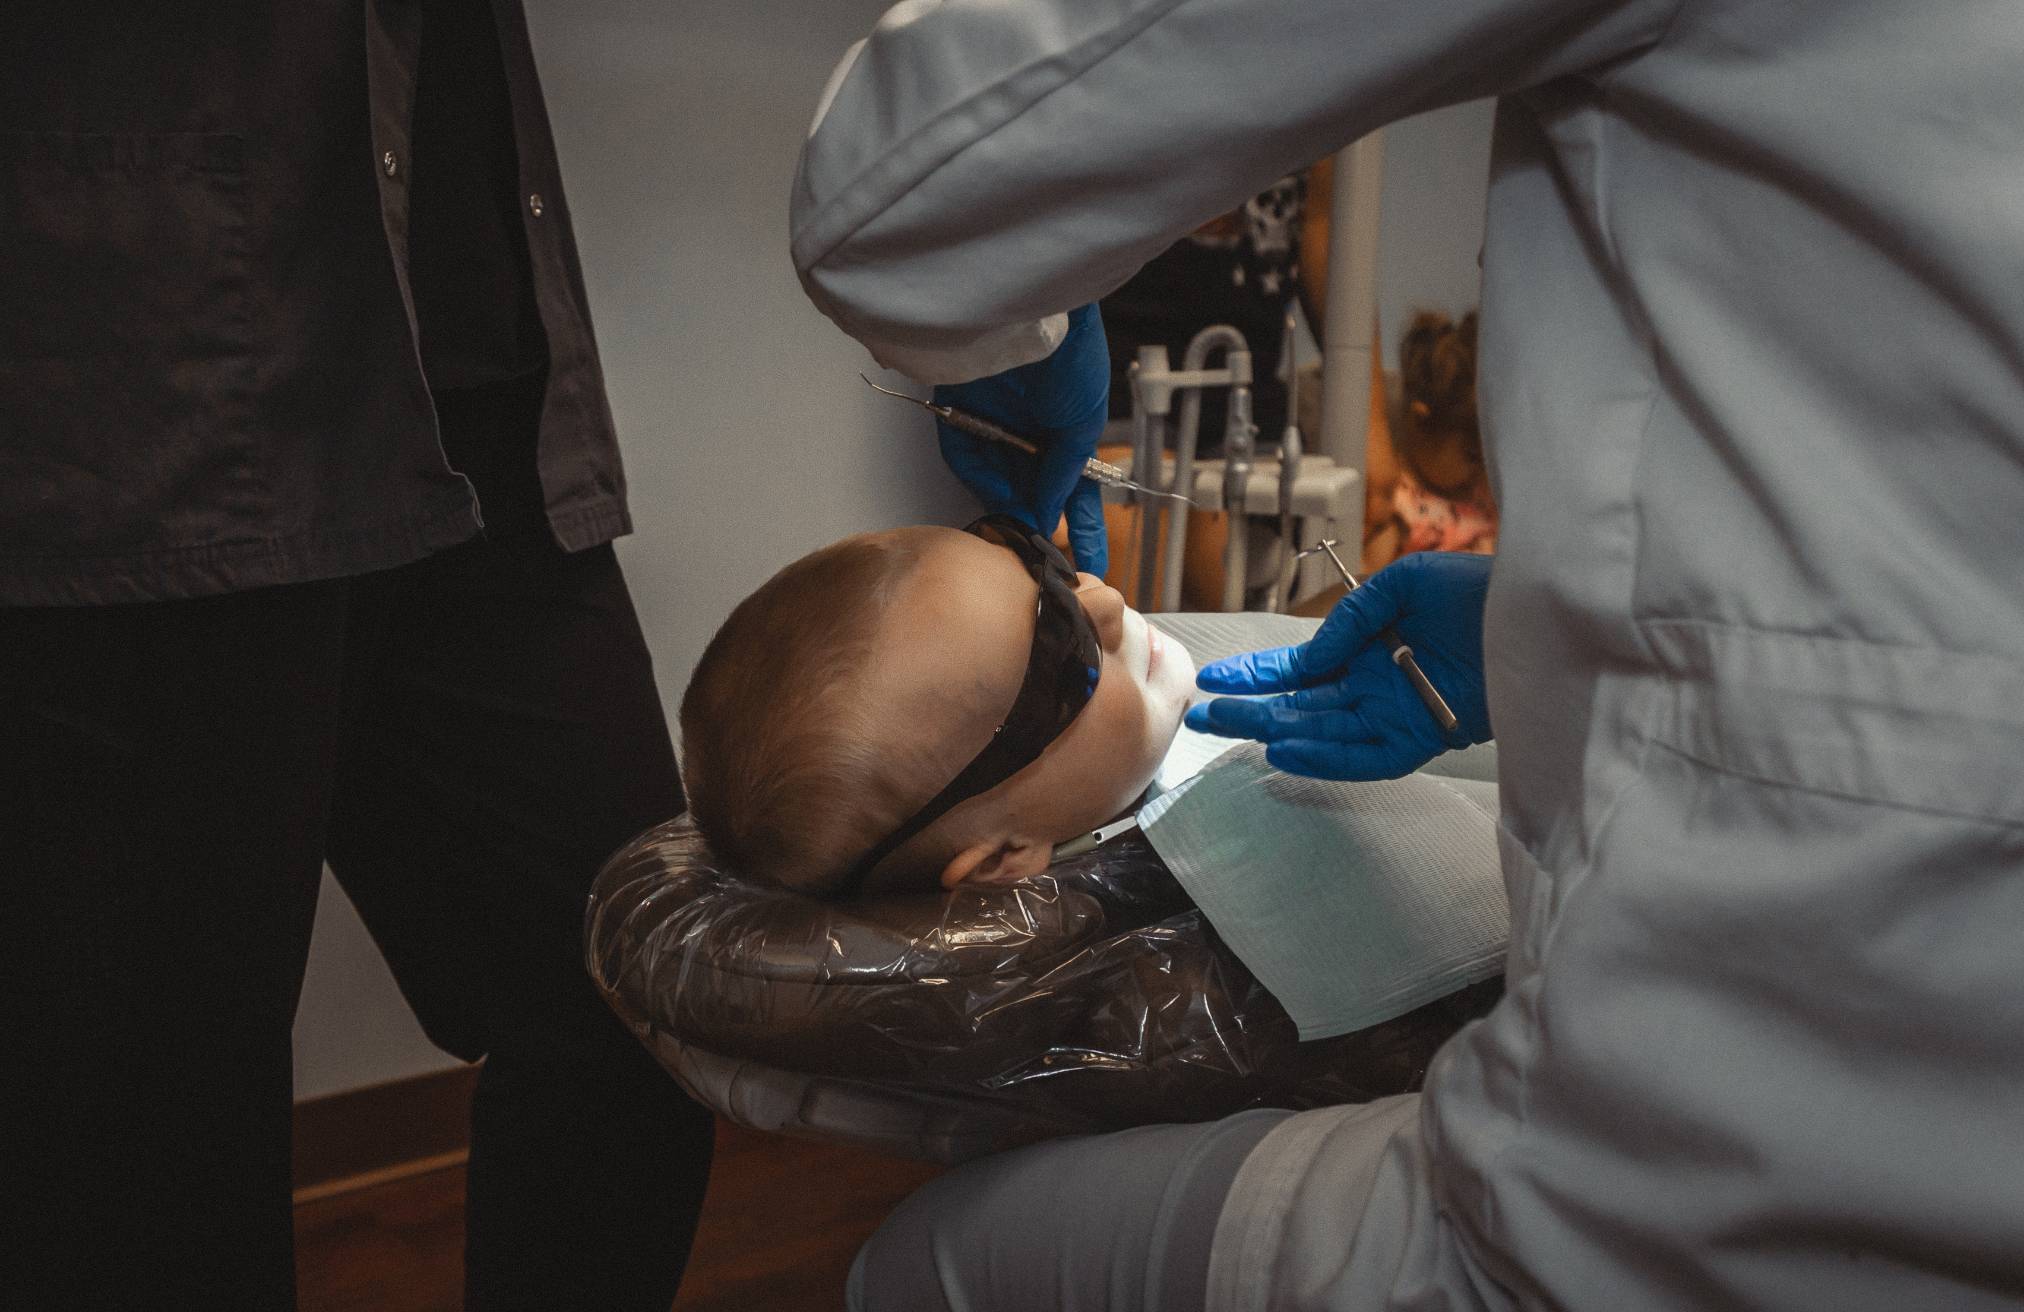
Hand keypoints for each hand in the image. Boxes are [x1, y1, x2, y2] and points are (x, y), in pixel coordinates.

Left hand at [935, 303, 1110, 575]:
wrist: (1032, 314)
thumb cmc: (1070, 360)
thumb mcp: (1082, 425)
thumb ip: (1064, 474)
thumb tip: (1050, 516)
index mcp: (1066, 430)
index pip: (1073, 490)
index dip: (1082, 528)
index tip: (1088, 567)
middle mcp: (1028, 429)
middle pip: (1028, 489)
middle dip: (1035, 524)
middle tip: (1042, 559)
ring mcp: (993, 421)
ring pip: (994, 478)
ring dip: (1006, 506)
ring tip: (1020, 529)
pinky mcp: (959, 410)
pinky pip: (965, 455)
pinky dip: (979, 476)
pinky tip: (998, 491)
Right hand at [1184, 551, 1492, 779]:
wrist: (1539, 613)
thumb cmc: (1476, 592)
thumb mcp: (1402, 585)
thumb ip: (1350, 619)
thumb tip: (1309, 658)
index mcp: (1367, 648)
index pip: (1301, 668)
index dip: (1256, 674)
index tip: (1215, 679)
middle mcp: (1375, 686)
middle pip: (1303, 706)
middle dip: (1252, 709)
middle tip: (1206, 716)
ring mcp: (1396, 714)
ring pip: (1325, 732)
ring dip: (1279, 731)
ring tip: (1235, 728)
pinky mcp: (1422, 738)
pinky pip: (1366, 756)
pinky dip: (1328, 757)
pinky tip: (1289, 750)